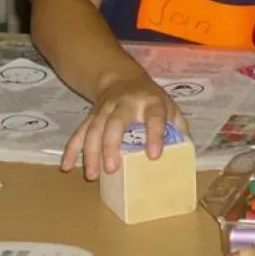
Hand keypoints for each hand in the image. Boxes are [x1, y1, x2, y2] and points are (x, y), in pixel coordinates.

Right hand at [61, 71, 187, 180]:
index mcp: (150, 102)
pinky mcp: (91, 117)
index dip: (155, 134)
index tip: (154, 155)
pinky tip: (67, 166)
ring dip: (90, 152)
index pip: (154, 116)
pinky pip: (78, 132)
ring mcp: (105, 110)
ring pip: (93, 129)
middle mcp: (125, 104)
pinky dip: (71, 149)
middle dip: (112, 145)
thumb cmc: (151, 100)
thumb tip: (187, 152)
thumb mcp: (170, 107)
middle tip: (113, 169)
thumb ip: (179, 128)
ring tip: (92, 175)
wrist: (123, 79)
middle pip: (115, 122)